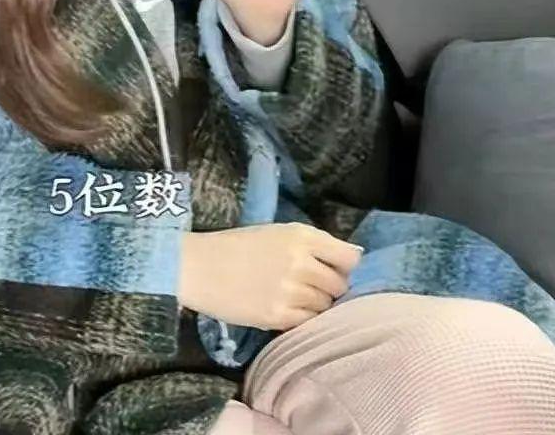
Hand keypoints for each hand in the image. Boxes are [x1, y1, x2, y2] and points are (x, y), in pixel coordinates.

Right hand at [179, 222, 362, 330]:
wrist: (199, 267)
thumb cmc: (237, 246)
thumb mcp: (278, 233)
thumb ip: (315, 244)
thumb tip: (354, 258)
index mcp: (301, 236)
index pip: (349, 257)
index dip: (343, 265)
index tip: (333, 268)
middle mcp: (301, 262)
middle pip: (339, 284)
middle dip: (330, 287)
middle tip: (309, 285)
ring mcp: (291, 291)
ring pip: (326, 306)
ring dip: (315, 304)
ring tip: (294, 297)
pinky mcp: (279, 316)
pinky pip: (309, 322)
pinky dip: (303, 318)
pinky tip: (287, 309)